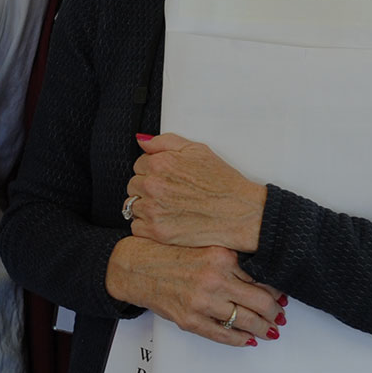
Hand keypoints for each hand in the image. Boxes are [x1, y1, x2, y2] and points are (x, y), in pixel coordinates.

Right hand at [106, 237, 284, 345]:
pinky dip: (239, 340)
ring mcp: (202, 301)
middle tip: (281, 316)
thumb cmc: (170, 256)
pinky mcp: (190, 320)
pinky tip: (249, 340)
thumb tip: (262, 282)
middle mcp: (214, 279)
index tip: (282, 297)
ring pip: (245, 320)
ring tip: (271, 330)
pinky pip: (222, 334)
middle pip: (259, 301)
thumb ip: (232, 262)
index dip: (276, 291)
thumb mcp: (206, 249)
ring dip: (263, 328)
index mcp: (221, 256)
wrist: (138, 267)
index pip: (261, 278)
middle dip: (274, 312)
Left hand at [124, 132, 264, 252]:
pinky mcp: (157, 231)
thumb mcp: (198, 150)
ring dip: (145, 207)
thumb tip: (142, 141)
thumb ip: (165, 142)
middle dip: (147, 188)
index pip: (139, 164)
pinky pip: (136, 227)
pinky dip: (147, 226)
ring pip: (132, 206)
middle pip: (133, 185)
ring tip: (168, 209)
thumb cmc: (223, 183)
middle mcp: (153, 185)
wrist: (240, 213)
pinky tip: (165, 222)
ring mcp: (153, 209)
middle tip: (169, 194)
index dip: (153, 171)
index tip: (167, 179)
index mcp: (160, 163)